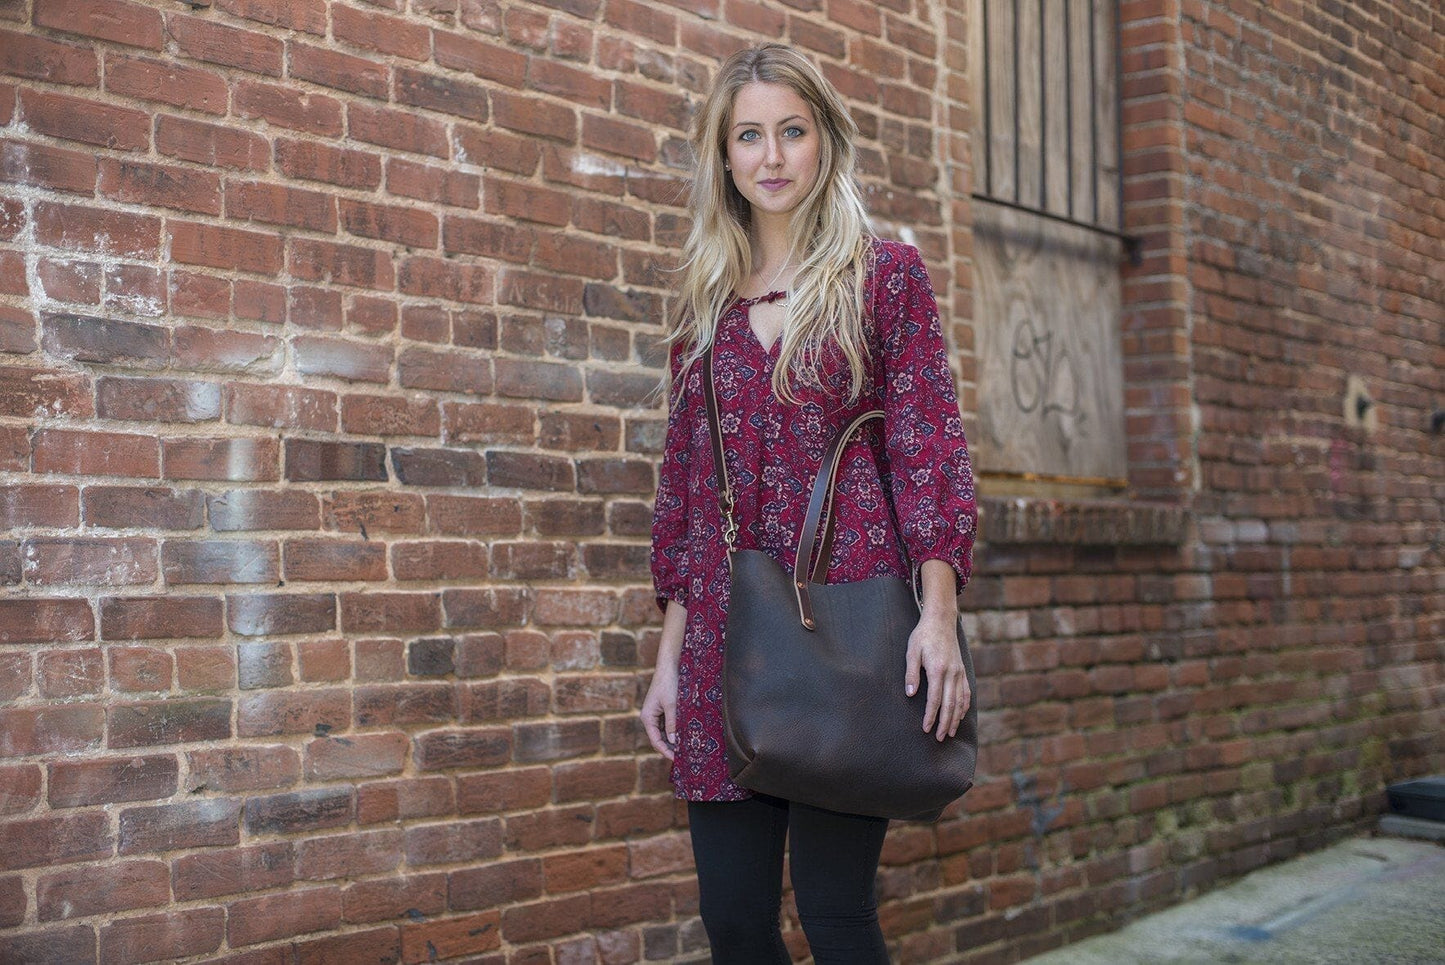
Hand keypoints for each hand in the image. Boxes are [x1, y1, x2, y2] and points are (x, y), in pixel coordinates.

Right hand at [641, 600, 685, 760]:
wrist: (670, 665)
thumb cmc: (668, 683)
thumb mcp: (672, 705)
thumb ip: (672, 723)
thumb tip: (674, 741)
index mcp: (647, 717)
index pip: (656, 741)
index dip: (666, 751)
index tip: (678, 759)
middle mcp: (650, 717)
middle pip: (660, 738)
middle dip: (671, 747)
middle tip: (685, 757)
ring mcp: (657, 713)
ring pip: (666, 732)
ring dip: (675, 739)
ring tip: (688, 748)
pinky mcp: (665, 709)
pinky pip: (670, 724)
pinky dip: (677, 730)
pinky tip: (687, 735)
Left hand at [904, 608, 970, 740]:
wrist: (941, 620)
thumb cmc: (923, 636)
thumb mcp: (912, 651)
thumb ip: (911, 673)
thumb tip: (910, 694)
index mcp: (938, 670)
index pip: (934, 700)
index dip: (931, 716)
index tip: (926, 728)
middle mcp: (952, 673)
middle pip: (949, 704)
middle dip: (945, 723)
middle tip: (940, 738)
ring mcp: (959, 672)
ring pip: (960, 701)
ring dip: (956, 718)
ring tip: (950, 732)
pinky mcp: (963, 670)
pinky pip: (966, 692)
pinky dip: (964, 706)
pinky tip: (961, 715)